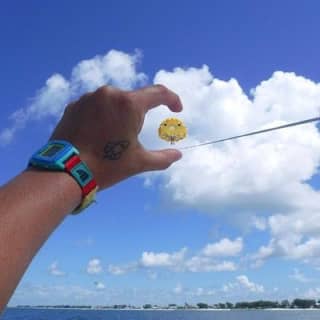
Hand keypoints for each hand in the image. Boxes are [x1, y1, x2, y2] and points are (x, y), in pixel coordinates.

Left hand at [50, 84, 182, 188]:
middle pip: (133, 99)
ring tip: (112, 136)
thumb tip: (178, 156)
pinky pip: (95, 106)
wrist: (66, 171)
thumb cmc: (107, 165)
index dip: (172, 99)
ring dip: (118, 114)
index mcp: (129, 104)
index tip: (176, 109)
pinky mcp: (73, 105)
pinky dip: (101, 116)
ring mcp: (88, 98)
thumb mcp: (139, 162)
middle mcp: (109, 94)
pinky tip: (97, 134)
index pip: (158, 93)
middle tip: (134, 134)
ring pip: (112, 101)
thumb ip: (162, 158)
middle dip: (139, 114)